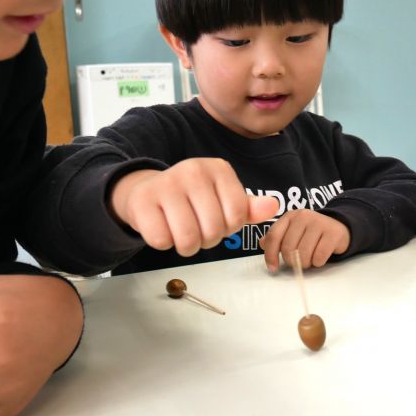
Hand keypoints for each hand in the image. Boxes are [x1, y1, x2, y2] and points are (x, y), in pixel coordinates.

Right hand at [109, 159, 278, 255]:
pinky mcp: (142, 201)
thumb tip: (273, 206)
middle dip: (207, 240)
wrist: (147, 190)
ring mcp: (166, 184)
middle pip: (213, 230)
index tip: (217, 220)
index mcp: (218, 169)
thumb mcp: (223, 198)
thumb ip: (248, 207)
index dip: (228, 228)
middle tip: (197, 228)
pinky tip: (162, 227)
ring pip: (187, 239)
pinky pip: (161, 240)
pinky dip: (163, 242)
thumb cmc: (193, 199)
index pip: (237, 216)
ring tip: (181, 231)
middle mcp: (193, 171)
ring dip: (186, 246)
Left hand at [259, 210, 350, 272]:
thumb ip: (277, 238)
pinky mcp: (333, 232)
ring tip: (310, 260)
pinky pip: (319, 256)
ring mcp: (319, 223)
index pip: (274, 236)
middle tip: (298, 263)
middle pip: (289, 248)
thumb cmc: (311, 234)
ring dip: (306, 263)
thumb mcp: (292, 232)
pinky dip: (318, 262)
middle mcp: (303, 216)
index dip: (271, 254)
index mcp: (290, 216)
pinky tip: (320, 258)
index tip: (273, 268)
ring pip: (304, 254)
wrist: (339, 227)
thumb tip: (262, 244)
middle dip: (292, 262)